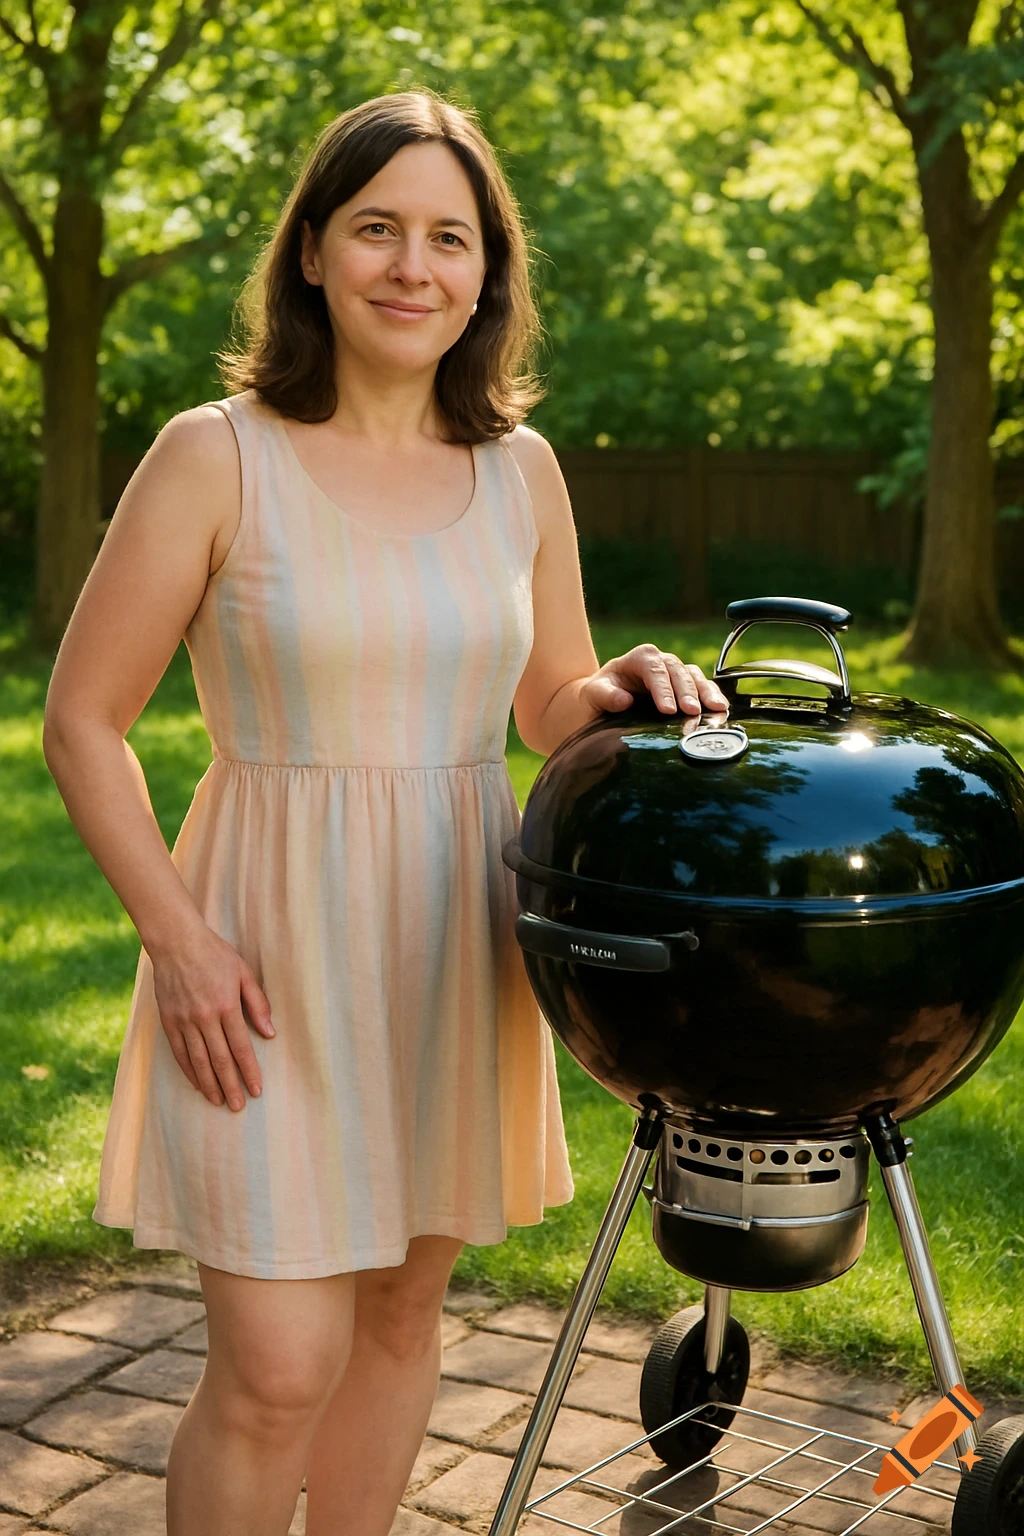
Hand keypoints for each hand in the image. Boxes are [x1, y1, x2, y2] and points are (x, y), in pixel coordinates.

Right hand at [150, 924, 274, 1110]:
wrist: (176, 941)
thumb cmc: (214, 954)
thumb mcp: (243, 972)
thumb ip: (257, 1003)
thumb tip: (270, 1033)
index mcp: (227, 1005)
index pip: (241, 1047)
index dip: (249, 1071)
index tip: (256, 1090)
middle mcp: (204, 1017)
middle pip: (220, 1060)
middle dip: (231, 1085)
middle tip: (239, 1106)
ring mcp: (184, 1020)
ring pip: (198, 1061)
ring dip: (209, 1084)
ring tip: (219, 1102)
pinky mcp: (168, 1021)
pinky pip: (179, 1052)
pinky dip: (189, 1071)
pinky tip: (197, 1083)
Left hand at [580, 643, 728, 717]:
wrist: (603, 702)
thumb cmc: (598, 696)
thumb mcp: (593, 694)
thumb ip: (605, 695)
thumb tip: (623, 700)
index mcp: (640, 658)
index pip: (654, 669)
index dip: (662, 688)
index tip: (667, 709)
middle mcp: (660, 662)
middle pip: (678, 671)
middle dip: (686, 692)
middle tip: (692, 712)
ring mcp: (675, 673)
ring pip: (694, 676)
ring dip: (705, 692)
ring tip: (716, 709)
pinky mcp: (685, 686)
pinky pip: (702, 687)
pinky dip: (712, 696)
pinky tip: (721, 709)